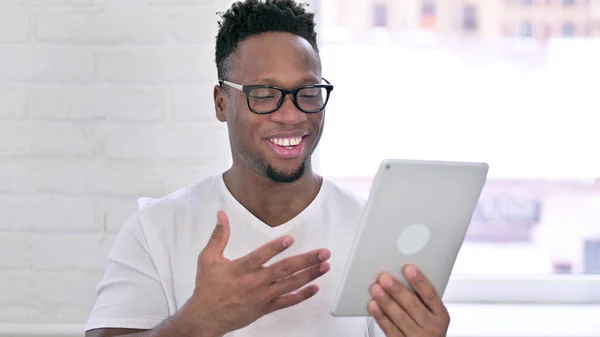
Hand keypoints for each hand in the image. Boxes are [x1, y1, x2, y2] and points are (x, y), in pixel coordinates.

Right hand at [178, 210, 330, 336]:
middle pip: (284, 270)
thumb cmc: (207, 288)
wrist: (206, 318)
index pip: (260, 257)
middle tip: (323, 252)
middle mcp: (254, 283)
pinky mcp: (266, 308)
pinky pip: (287, 302)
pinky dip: (302, 295)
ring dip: (310, 275)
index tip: (290, 239)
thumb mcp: (207, 259)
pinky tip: (315, 287)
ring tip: (325, 266)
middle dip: (306, 260)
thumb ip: (219, 236)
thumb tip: (221, 215)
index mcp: (240, 269)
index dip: (275, 248)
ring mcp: (262, 296)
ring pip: (290, 285)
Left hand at [368, 265, 449, 336]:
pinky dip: (380, 316)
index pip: (430, 294)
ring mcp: (417, 336)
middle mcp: (430, 326)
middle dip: (397, 289)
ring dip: (386, 301)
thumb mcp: (433, 312)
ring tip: (376, 288)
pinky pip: (390, 329)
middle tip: (385, 277)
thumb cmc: (428, 326)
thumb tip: (401, 276)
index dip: (419, 281)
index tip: (408, 268)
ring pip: (400, 317)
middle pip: (412, 305)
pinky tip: (373, 306)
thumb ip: (421, 297)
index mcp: (440, 314)